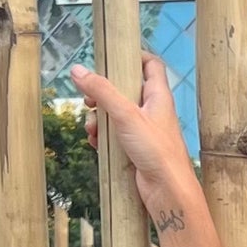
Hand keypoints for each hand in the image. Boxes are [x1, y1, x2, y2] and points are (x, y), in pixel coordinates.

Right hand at [69, 51, 195, 224]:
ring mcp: (143, 130)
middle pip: (124, 90)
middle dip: (103, 94)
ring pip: (115, 115)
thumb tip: (78, 71)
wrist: (167, 191)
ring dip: (99, 119)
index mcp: (158, 96)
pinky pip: (114, 136)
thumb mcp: (125, 115)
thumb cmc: (157, 151)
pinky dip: (103, 137)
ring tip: (93, 129)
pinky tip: (97, 144)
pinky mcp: (135, 149)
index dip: (133, 56)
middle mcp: (152, 110)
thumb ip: (102, 91)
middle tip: (89, 101)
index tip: (112, 57)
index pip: (150, 65)